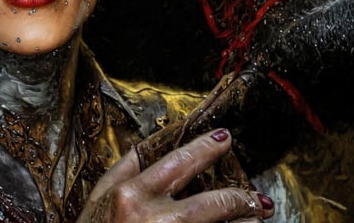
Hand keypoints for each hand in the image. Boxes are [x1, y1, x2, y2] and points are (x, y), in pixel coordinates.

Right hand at [77, 129, 274, 222]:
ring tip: (255, 217)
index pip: (179, 162)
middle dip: (240, 198)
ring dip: (243, 222)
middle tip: (257, 198)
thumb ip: (121, 172)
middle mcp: (153, 219)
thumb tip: (145, 148)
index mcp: (131, 196)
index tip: (225, 139)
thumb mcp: (96, 202)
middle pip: (213, 203)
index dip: (207, 148)